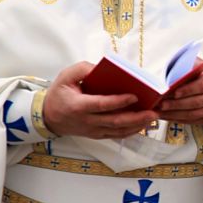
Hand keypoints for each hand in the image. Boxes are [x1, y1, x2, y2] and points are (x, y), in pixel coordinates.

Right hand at [42, 61, 159, 139]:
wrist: (48, 117)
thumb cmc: (59, 94)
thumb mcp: (65, 76)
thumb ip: (83, 69)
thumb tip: (102, 67)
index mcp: (78, 106)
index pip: (101, 105)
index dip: (118, 102)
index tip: (134, 96)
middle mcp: (87, 121)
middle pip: (115, 121)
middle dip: (136, 117)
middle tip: (153, 111)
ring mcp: (93, 130)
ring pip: (118, 131)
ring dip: (138, 125)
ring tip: (153, 117)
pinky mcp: (98, 135)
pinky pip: (117, 135)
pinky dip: (132, 131)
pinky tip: (143, 124)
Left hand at [155, 65, 202, 126]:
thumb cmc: (196, 71)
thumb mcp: (191, 64)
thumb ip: (182, 69)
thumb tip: (168, 79)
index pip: (202, 85)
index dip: (188, 90)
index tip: (174, 92)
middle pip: (196, 102)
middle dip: (176, 104)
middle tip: (161, 104)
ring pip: (192, 114)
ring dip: (174, 114)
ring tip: (160, 111)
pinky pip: (191, 121)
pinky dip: (176, 119)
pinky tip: (165, 115)